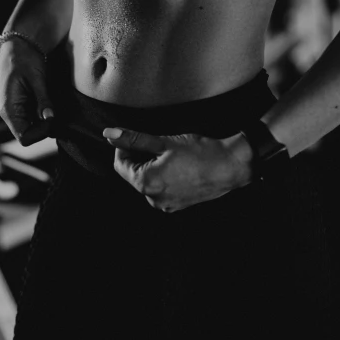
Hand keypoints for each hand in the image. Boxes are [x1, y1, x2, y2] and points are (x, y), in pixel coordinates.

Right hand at [0, 38, 54, 145]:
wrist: (19, 46)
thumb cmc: (24, 59)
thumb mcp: (36, 78)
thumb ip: (43, 99)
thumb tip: (51, 118)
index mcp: (9, 110)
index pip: (24, 138)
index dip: (41, 133)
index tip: (52, 118)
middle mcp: (12, 114)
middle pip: (31, 135)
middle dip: (46, 127)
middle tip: (57, 111)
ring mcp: (18, 111)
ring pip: (35, 128)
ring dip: (47, 121)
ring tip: (55, 105)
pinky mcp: (25, 107)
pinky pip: (37, 119)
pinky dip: (47, 115)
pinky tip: (52, 103)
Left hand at [102, 127, 253, 211]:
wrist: (230, 166)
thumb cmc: (199, 152)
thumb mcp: (164, 142)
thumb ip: (134, 139)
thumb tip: (109, 134)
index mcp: (146, 183)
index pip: (120, 165)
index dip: (124, 148)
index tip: (136, 137)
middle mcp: (153, 199)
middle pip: (134, 174)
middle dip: (140, 157)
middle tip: (158, 143)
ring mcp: (166, 204)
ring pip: (148, 181)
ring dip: (152, 166)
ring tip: (172, 155)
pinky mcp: (177, 205)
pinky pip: (161, 189)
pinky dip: (164, 176)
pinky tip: (179, 166)